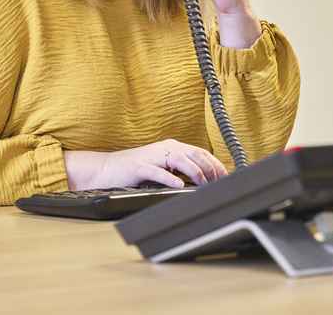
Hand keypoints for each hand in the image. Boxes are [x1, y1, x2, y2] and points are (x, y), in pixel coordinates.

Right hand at [64, 140, 228, 189]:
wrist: (106, 169)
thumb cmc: (135, 170)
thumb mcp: (162, 168)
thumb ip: (180, 170)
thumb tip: (203, 181)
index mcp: (172, 147)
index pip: (200, 152)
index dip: (215, 163)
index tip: (226, 176)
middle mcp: (165, 148)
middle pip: (194, 154)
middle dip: (210, 168)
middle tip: (220, 182)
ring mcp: (152, 156)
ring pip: (180, 160)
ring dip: (195, 172)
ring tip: (205, 183)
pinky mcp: (139, 167)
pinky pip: (157, 171)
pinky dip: (170, 178)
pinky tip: (180, 185)